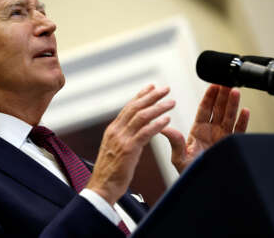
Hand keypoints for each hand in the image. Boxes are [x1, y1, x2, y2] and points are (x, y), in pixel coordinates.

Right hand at [86, 85, 174, 204]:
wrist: (101, 187)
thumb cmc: (110, 171)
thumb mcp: (114, 149)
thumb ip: (123, 137)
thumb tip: (133, 130)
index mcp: (113, 129)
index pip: (128, 107)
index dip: (141, 95)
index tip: (151, 86)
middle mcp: (116, 131)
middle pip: (135, 107)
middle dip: (152, 96)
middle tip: (165, 89)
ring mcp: (122, 139)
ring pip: (141, 117)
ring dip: (158, 107)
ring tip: (171, 102)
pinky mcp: (129, 149)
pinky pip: (145, 133)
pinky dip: (157, 125)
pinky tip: (167, 120)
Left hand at [162, 84, 249, 173]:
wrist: (201, 187)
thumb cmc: (188, 172)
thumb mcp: (179, 156)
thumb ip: (174, 141)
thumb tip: (162, 127)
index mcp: (198, 131)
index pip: (204, 110)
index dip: (209, 97)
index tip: (213, 85)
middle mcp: (211, 132)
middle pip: (218, 110)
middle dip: (222, 96)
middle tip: (226, 83)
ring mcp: (222, 138)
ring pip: (229, 117)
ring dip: (233, 104)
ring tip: (236, 91)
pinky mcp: (231, 146)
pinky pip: (239, 132)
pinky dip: (243, 122)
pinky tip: (245, 111)